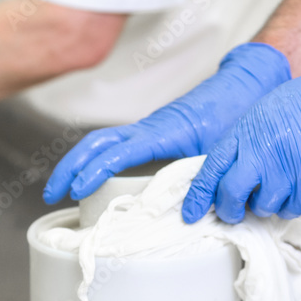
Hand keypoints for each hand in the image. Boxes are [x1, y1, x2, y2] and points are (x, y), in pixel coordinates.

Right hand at [43, 43, 292, 202]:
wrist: (250, 84)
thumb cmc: (239, 112)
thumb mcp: (225, 151)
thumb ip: (205, 180)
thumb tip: (189, 217)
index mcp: (162, 131)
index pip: (117, 150)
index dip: (94, 171)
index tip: (76, 191)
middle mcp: (149, 128)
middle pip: (96, 143)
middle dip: (70, 167)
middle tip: (50, 194)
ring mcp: (149, 131)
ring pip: (102, 143)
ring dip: (78, 163)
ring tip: (62, 190)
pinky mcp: (155, 135)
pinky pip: (115, 146)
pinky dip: (96, 161)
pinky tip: (91, 181)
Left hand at [182, 45, 300, 223]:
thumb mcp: (269, 110)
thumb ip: (248, 139)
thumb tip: (234, 167)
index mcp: (247, 130)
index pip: (211, 169)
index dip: (198, 195)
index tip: (190, 212)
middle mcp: (261, 152)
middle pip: (230, 196)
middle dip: (228, 210)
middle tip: (232, 212)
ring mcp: (286, 171)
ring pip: (261, 208)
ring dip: (263, 206)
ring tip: (275, 188)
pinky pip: (290, 210)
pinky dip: (289, 206)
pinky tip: (295, 189)